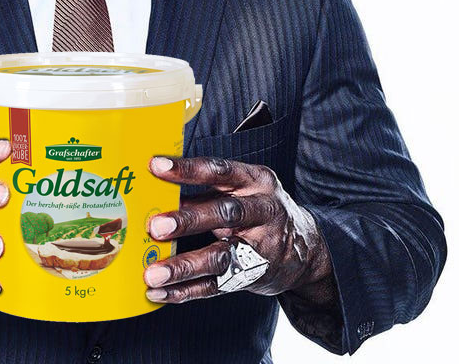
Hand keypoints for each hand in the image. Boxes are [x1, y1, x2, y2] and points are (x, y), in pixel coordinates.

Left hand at [142, 155, 332, 302]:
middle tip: (156, 227)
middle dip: (188, 220)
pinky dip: (185, 291)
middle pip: (225, 213)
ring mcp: (260, 247)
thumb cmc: (258, 209)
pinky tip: (159, 291)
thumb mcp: (243, 189)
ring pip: (221, 256)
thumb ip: (204, 191)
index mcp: (256, 181)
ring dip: (184, 266)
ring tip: (153, 273)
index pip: (220, 170)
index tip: (156, 166)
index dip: (188, 169)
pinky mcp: (251, 275)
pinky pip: (216, 286)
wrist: (304, 250)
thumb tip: (155, 194)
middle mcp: (263, 212)